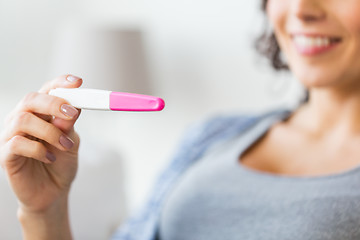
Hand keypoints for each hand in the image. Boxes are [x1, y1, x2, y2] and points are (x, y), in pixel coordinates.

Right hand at [0, 75, 81, 214]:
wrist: (53, 192)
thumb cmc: (61, 163)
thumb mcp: (71, 141)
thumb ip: (69, 125)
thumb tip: (71, 109)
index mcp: (40, 113)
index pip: (46, 90)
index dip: (60, 83)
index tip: (78, 83)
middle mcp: (22, 120)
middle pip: (31, 99)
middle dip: (54, 103)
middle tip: (72, 114)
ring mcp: (11, 136)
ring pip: (23, 119)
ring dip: (50, 131)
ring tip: (65, 145)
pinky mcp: (6, 155)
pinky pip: (17, 143)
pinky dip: (39, 149)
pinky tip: (50, 158)